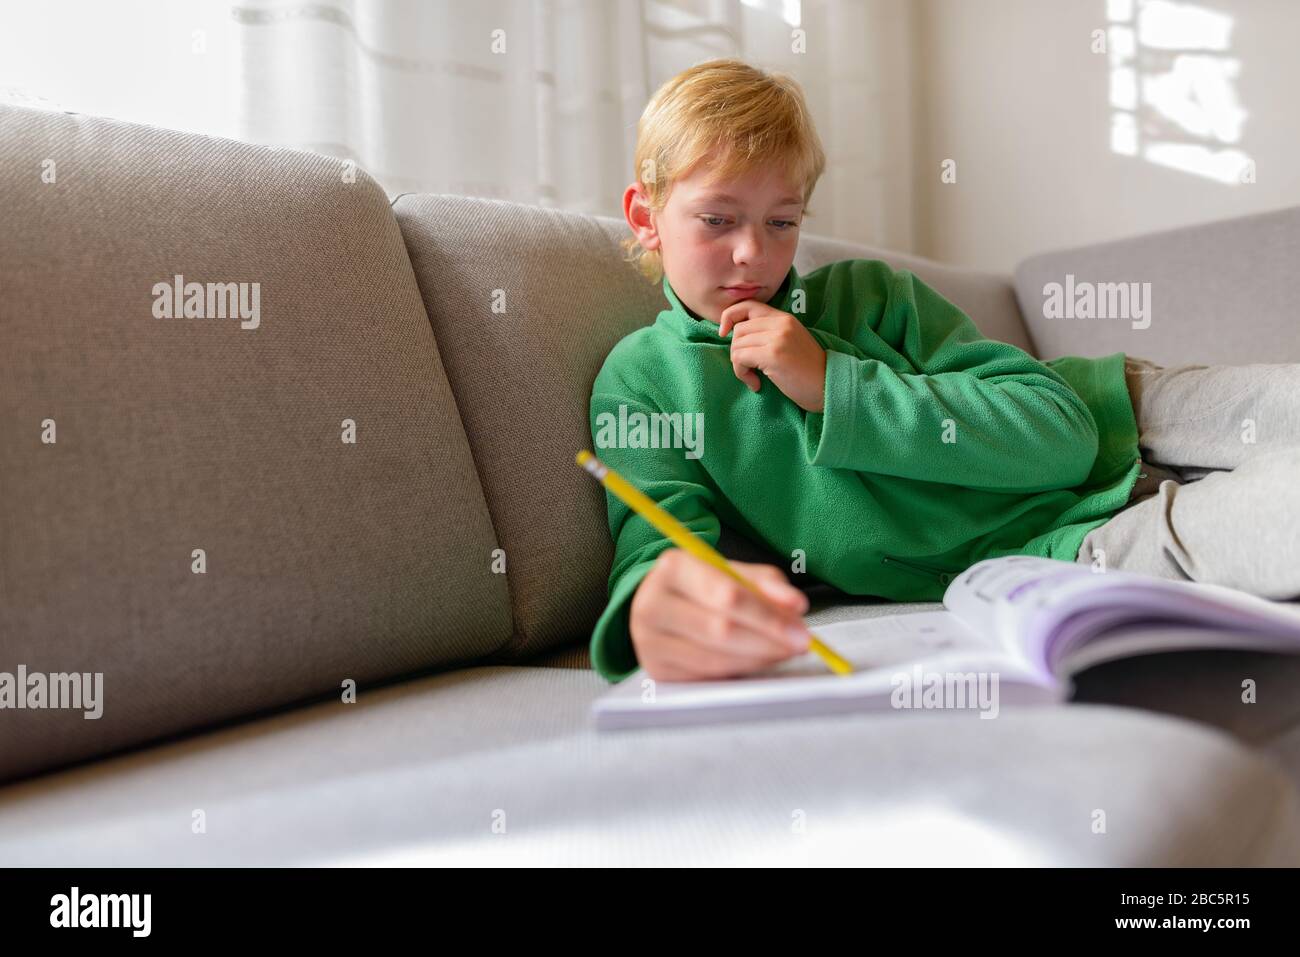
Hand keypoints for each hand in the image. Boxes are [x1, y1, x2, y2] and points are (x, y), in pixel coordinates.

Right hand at [629, 549, 812, 681]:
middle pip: (721, 630)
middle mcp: (651, 603)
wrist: (661, 601)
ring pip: (715, 659)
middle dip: (769, 641)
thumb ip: (766, 584)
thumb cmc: (700, 584)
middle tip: (799, 644)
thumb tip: (794, 605)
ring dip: (758, 659)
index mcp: (672, 568)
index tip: (800, 629)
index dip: (767, 616)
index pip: (726, 595)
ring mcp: (648, 640)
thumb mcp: (732, 571)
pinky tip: (757, 660)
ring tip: (782, 651)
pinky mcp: (655, 668)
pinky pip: (707, 676)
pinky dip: (739, 670)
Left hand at [718, 300, 826, 411]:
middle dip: (737, 352)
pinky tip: (756, 384)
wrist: (828, 386)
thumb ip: (768, 333)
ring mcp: (777, 338)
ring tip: (754, 378)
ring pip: (736, 345)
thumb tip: (735, 336)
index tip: (724, 333)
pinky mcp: (773, 354)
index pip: (748, 305)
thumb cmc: (808, 371)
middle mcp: (780, 323)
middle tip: (749, 369)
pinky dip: (742, 374)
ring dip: (739, 365)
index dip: (730, 316)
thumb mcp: (789, 343)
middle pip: (738, 330)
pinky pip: (740, 359)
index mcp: (784, 318)